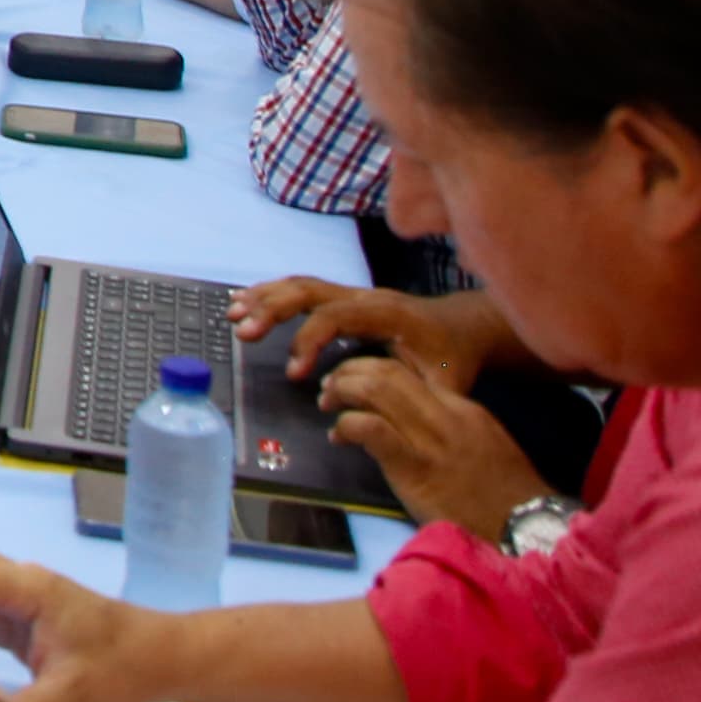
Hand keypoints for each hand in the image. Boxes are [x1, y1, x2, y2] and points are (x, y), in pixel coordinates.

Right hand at [227, 280, 515, 389]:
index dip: (309, 341)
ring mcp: (355, 294)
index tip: (295, 374)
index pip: (335, 317)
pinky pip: (306, 289)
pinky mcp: (347, 298)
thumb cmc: (454, 359)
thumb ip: (407, 400)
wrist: (467, 328)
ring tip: (234, 312)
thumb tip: (358, 416)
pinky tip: (250, 301)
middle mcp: (367, 296)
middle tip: (242, 331)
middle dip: (273, 308)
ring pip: (303, 285)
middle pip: (310, 290)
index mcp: (388, 314)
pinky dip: (274, 293)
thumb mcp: (444, 387)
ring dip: (266, 297)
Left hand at [305, 354, 552, 537]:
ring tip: (328, 405)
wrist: (525, 526)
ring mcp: (429, 439)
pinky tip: (338, 438)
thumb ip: (452, 424)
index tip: (353, 377)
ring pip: (374, 390)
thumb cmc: (506, 495)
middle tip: (331, 386)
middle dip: (349, 371)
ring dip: (342, 392)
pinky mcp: (414, 466)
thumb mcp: (486, 444)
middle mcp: (444, 415)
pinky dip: (346, 426)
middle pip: (385, 370)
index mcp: (461, 407)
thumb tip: (413, 417)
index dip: (371, 367)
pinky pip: (370, 429)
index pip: (406, 370)